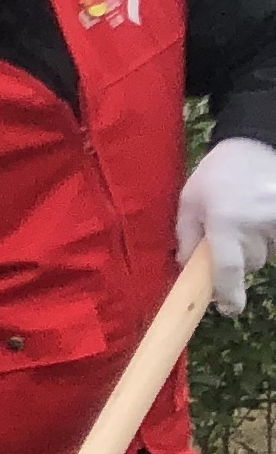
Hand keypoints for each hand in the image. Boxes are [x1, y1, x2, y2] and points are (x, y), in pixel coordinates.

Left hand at [182, 137, 275, 316]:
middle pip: (250, 263)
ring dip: (255, 246)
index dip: (229, 294)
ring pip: (266, 253)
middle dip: (237, 258)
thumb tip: (187, 269)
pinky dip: (269, 238)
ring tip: (245, 218)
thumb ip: (186, 238)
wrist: (254, 144)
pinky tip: (259, 219)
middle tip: (229, 234)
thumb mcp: (189, 203)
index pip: (228, 268)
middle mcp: (255, 223)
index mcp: (225, 222)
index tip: (229, 310)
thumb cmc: (215, 176)